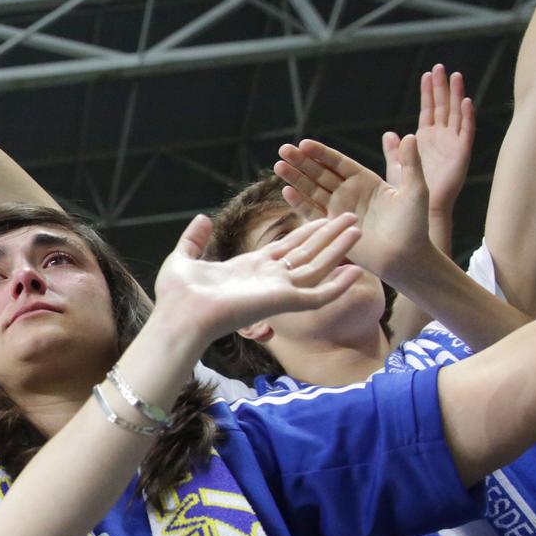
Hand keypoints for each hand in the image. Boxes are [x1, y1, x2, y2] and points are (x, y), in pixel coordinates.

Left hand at [154, 213, 363, 342]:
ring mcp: (278, 290)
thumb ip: (194, 239)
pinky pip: (318, 296)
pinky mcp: (284, 302)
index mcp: (249, 268)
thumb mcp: (184, 259)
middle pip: (307, 253)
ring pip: (318, 267)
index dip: (305, 232)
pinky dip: (338, 285)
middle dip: (328, 235)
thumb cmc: (177, 297)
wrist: (179, 318)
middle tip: (350, 217)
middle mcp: (268, 279)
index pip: (286, 247)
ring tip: (358, 229)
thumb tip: (202, 218)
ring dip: (338, 249)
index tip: (322, 218)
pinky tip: (356, 271)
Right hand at [275, 134, 431, 283]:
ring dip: (295, 178)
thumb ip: (411, 163)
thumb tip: (410, 135)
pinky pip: (312, 212)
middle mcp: (349, 193)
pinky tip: (287, 191)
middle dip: (301, 161)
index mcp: (366, 180)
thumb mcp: (416, 190)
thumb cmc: (415, 225)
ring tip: (278, 166)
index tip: (304, 144)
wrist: (406, 258)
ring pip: (312, 190)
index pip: (338, 163)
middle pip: (320, 173)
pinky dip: (299, 202)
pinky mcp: (332, 228)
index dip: (321, 153)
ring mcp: (338, 210)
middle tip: (283, 149)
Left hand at [405, 64, 473, 221]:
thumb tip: (389, 133)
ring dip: (456, 95)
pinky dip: (467, 117)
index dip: (428, 92)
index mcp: (426, 138)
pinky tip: (466, 101)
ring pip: (455, 114)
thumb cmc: (411, 192)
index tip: (426, 73)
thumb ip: (394, 150)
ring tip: (455, 76)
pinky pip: (466, 132)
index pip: (428, 109)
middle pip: (442, 106)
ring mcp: (453, 144)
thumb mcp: (398, 167)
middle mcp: (441, 137)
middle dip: (441, 87)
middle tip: (440, 67)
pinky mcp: (462, 154)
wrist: (424, 209)